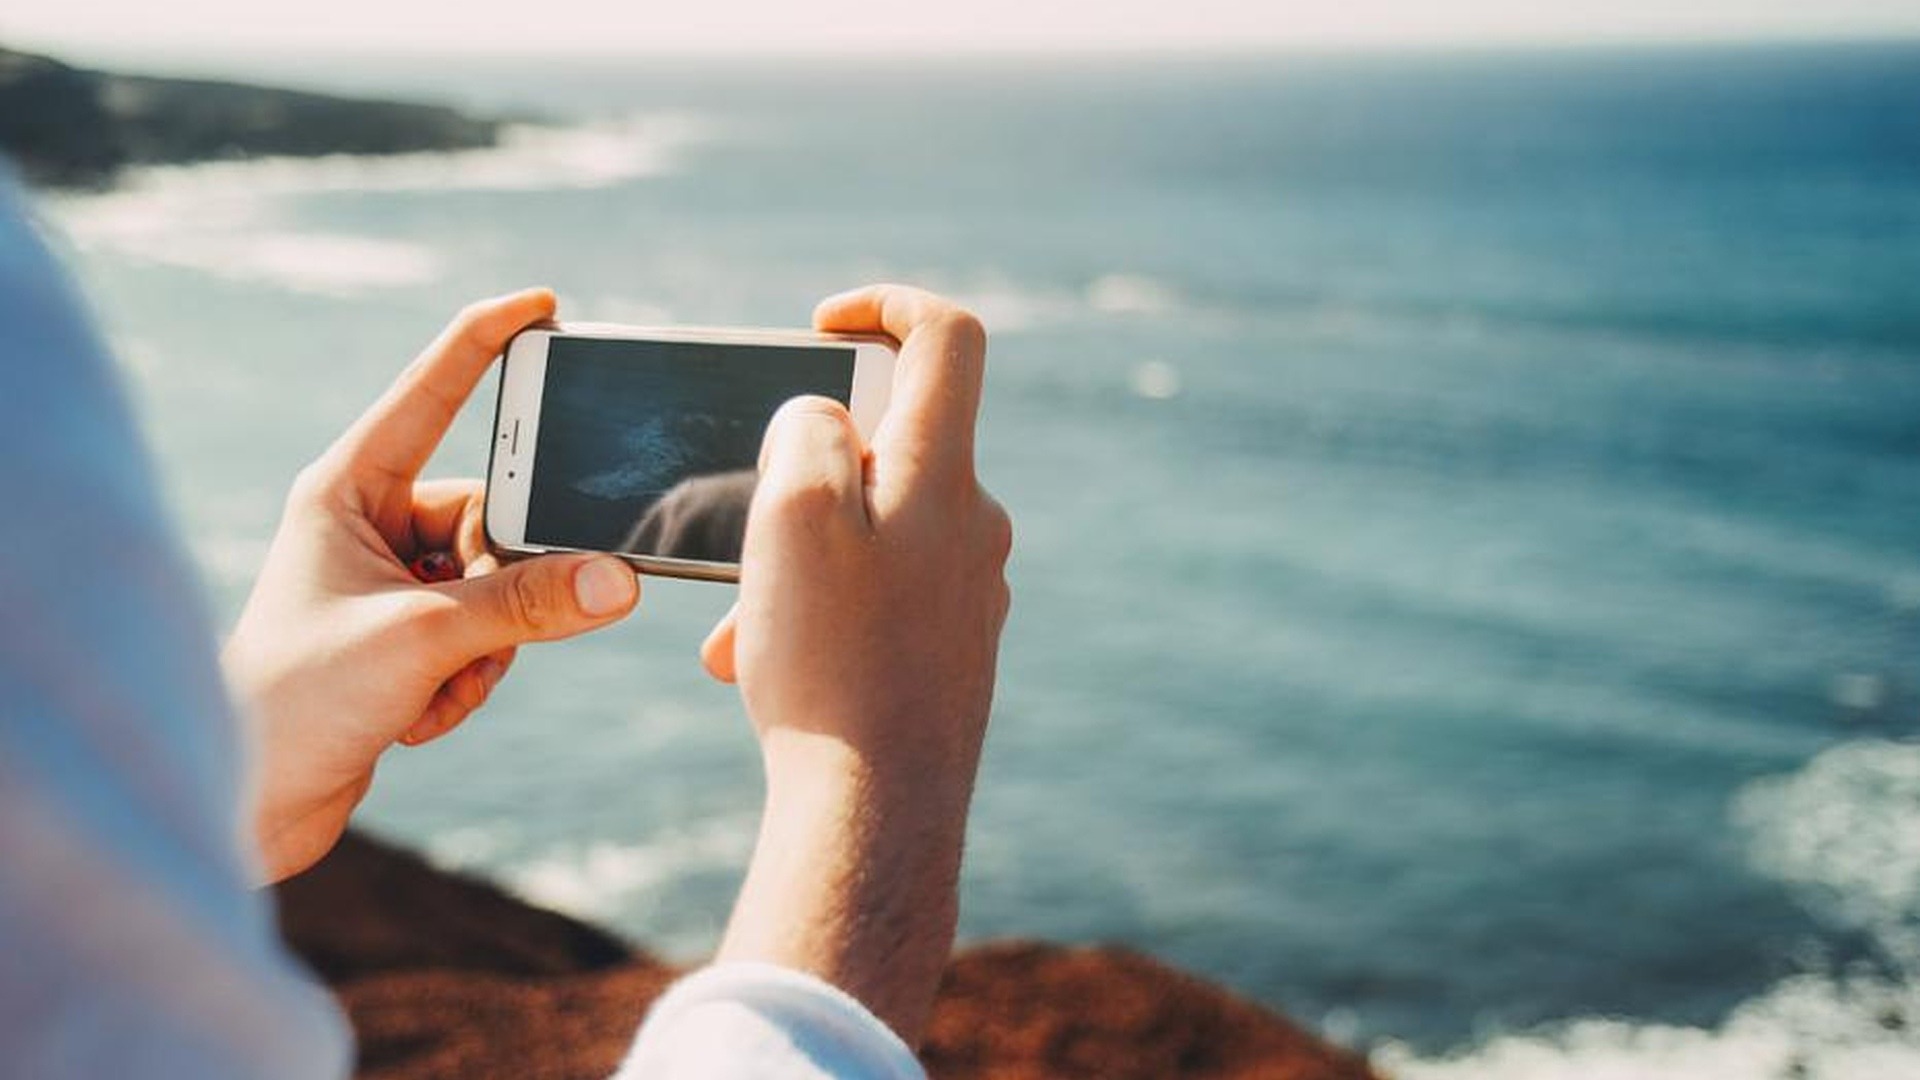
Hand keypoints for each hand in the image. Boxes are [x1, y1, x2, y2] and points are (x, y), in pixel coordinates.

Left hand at [224, 289, 639, 882]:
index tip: (545, 305)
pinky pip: (485, 635)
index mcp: (348, 489)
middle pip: (495, 516)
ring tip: (427, 689)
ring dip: (486, 647)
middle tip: (472, 633)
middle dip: (502, 585)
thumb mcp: (424, 640)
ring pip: (498, 585)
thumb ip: (527, 605)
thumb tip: (618, 581)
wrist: (249, 805)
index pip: (432, 394)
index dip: (488, 343)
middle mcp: (368, 524)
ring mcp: (389, 582)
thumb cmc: (297, 702)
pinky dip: (468, 679)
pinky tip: (415, 718)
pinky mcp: (404, 636)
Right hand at [701, 285, 1011, 1043]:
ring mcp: (969, 588)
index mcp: (944, 474)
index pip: (947, 337)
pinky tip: (762, 664)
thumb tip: (827, 416)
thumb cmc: (831, 660)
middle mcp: (974, 523)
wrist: (877, 813)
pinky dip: (818, 607)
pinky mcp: (952, 644)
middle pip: (891, 442)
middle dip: (802, 469)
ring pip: (870, 531)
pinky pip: (878, 595)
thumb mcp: (792, 513)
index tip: (821, 325)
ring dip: (794, 556)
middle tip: (744, 523)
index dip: (885, 304)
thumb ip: (810, 431)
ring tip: (739, 626)